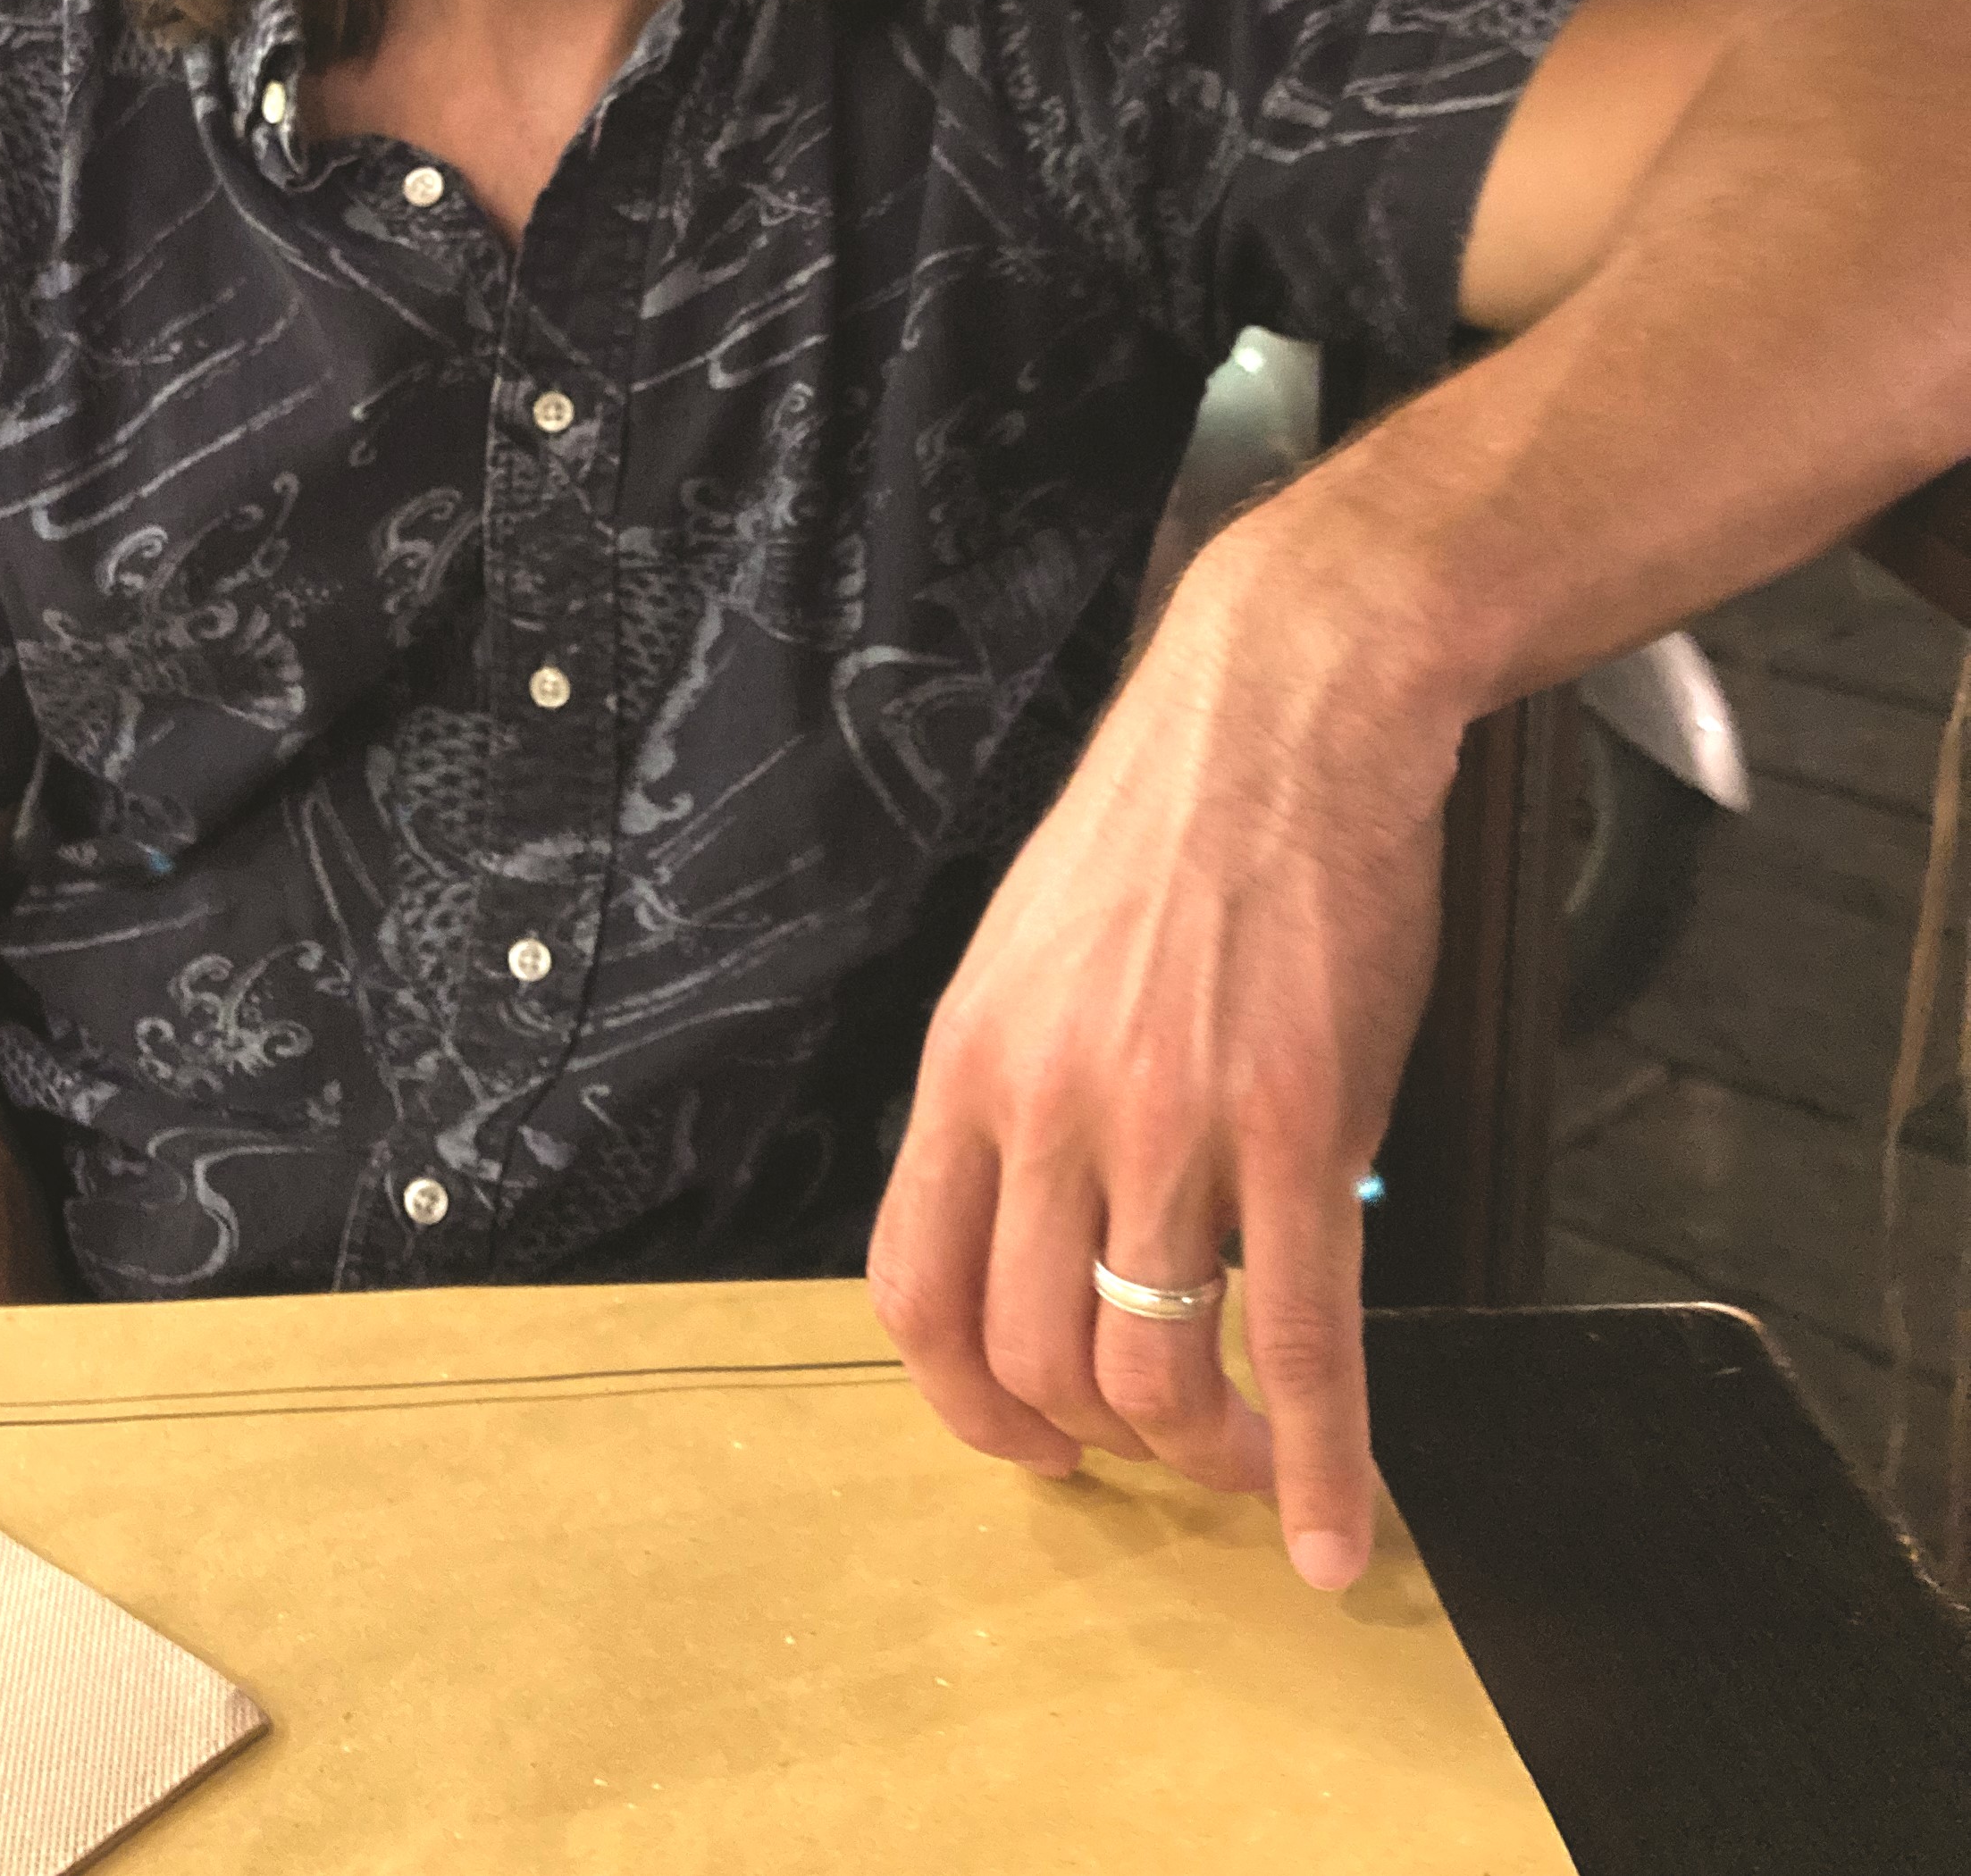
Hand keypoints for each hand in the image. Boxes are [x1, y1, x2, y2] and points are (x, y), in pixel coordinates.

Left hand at [866, 522, 1458, 1591]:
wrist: (1289, 711)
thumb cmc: (1172, 821)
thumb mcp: (1036, 951)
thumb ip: (1024, 1088)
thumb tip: (1041, 1220)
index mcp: (970, 1063)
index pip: (911, 1291)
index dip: (963, 1404)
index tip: (1029, 1441)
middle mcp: (1050, 1104)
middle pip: (1031, 1355)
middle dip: (1100, 1439)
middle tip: (1166, 1448)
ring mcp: (1173, 1122)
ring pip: (1152, 1369)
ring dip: (1204, 1456)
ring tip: (1249, 1462)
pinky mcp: (1303, 1126)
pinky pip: (1305, 1341)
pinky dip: (1318, 1462)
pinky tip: (1333, 1533)